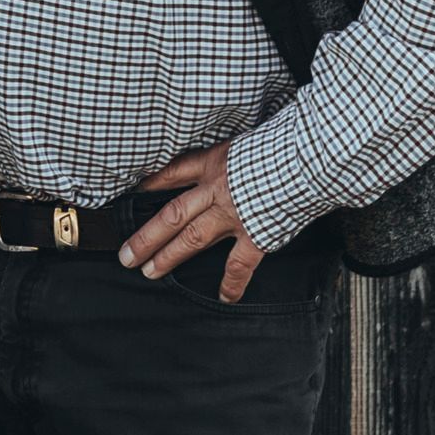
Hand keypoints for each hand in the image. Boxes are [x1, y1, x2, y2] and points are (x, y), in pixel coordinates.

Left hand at [118, 140, 267, 300]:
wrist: (307, 157)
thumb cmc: (283, 142)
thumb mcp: (247, 138)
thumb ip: (235, 154)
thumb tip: (236, 157)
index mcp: (214, 162)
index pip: (173, 172)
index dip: (152, 183)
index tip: (134, 193)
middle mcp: (216, 190)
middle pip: (172, 215)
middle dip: (146, 236)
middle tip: (127, 255)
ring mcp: (233, 215)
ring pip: (192, 238)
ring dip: (169, 256)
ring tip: (150, 271)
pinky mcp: (256, 235)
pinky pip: (238, 265)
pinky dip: (230, 283)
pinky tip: (223, 297)